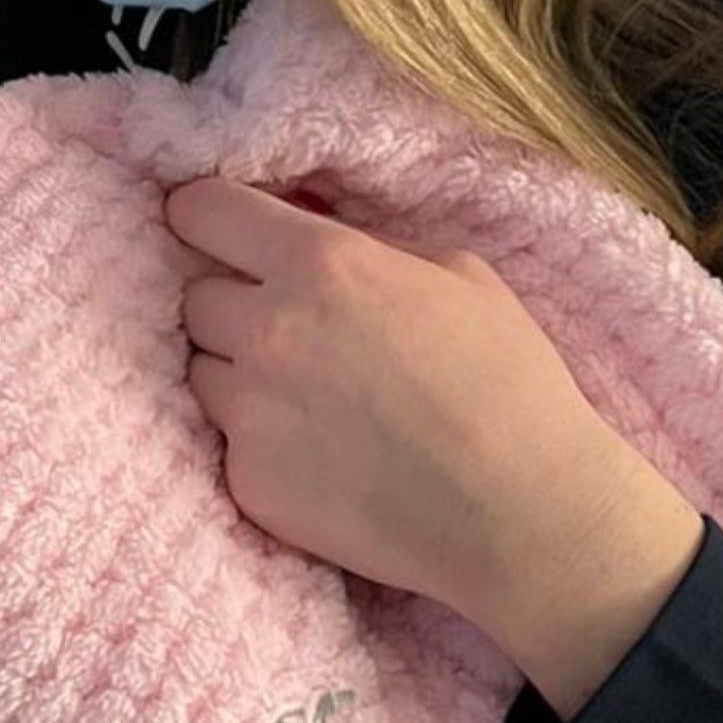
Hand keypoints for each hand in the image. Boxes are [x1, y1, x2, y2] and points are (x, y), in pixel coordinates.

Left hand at [166, 179, 703, 712]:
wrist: (526, 514)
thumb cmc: (509, 384)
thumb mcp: (457, 275)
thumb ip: (366, 246)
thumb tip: (314, 229)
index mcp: (319, 263)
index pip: (200, 209)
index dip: (208, 218)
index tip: (222, 233)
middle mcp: (267, 328)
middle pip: (196, 296)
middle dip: (236, 306)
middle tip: (296, 335)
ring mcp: (249, 410)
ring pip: (201, 369)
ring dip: (239, 376)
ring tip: (315, 402)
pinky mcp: (248, 480)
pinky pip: (228, 443)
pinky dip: (263, 446)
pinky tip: (327, 460)